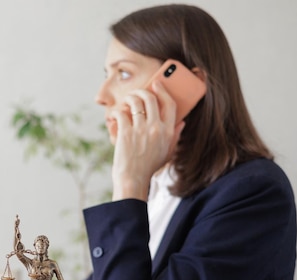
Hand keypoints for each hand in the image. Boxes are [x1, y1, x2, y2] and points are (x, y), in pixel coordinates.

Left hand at [110, 80, 184, 200]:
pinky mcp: (125, 133)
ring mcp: (140, 130)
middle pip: (150, 98)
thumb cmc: (149, 166)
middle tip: (136, 92)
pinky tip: (115, 115)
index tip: (157, 83)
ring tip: (126, 101)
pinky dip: (116, 112)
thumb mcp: (168, 152)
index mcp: (167, 131)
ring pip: (135, 102)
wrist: (133, 179)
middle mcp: (155, 128)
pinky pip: (121, 113)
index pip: (170, 104)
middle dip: (142, 91)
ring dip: (129, 98)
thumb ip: (174, 136)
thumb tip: (182, 123)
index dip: (163, 90)